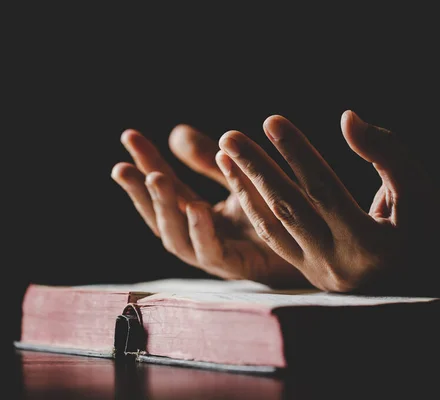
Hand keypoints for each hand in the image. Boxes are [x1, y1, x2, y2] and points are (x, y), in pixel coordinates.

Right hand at [112, 125, 309, 287]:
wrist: (317, 238)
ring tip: (155, 179)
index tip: (129, 136)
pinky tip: (196, 208)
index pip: (164, 188)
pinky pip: (213, 253)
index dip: (146, 163)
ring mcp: (217, 254)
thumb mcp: (238, 176)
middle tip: (122, 166)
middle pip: (160, 217)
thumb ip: (208, 159)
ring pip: (177, 240)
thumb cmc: (276, 208)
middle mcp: (202, 236)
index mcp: (198, 215)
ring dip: (164, 210)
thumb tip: (175, 133)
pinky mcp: (239, 267)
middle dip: (140, 192)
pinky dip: (201, 233)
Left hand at [215, 111, 439, 292]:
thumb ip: (386, 151)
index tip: (271, 121)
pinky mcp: (308, 273)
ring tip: (223, 155)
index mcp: (369, 243)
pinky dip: (255, 209)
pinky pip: (274, 239)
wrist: (425, 275)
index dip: (296, 154)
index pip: (322, 189)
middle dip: (255, 170)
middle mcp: (337, 262)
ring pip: (272, 226)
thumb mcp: (417, 187)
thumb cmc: (425, 225)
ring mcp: (318, 272)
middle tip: (229, 137)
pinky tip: (239, 183)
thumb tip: (347, 118)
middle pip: (287, 208)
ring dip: (245, 190)